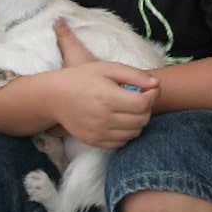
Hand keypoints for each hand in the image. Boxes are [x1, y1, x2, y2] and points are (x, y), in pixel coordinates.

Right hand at [50, 19, 159, 147]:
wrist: (54, 96)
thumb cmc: (83, 78)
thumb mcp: (108, 68)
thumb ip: (134, 75)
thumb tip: (157, 84)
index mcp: (108, 97)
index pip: (144, 103)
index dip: (153, 95)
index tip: (150, 89)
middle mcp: (103, 118)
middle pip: (142, 119)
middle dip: (147, 108)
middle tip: (140, 97)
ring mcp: (97, 133)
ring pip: (134, 133)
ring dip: (138, 121)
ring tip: (130, 108)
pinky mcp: (93, 141)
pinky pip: (120, 143)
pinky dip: (126, 133)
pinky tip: (121, 120)